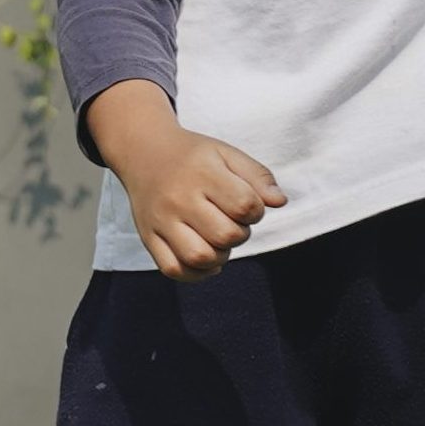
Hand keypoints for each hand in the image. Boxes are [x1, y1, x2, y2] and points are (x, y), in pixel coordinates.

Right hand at [119, 118, 283, 281]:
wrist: (144, 153)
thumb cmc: (194, 157)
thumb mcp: (227, 154)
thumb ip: (258, 176)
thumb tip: (280, 202)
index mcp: (202, 173)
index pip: (244, 205)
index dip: (256, 210)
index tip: (247, 204)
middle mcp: (178, 199)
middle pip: (225, 235)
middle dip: (240, 234)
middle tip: (232, 221)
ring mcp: (160, 221)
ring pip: (199, 257)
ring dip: (221, 256)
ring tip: (218, 240)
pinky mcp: (148, 238)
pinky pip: (173, 269)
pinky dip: (196, 273)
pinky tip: (206, 259)